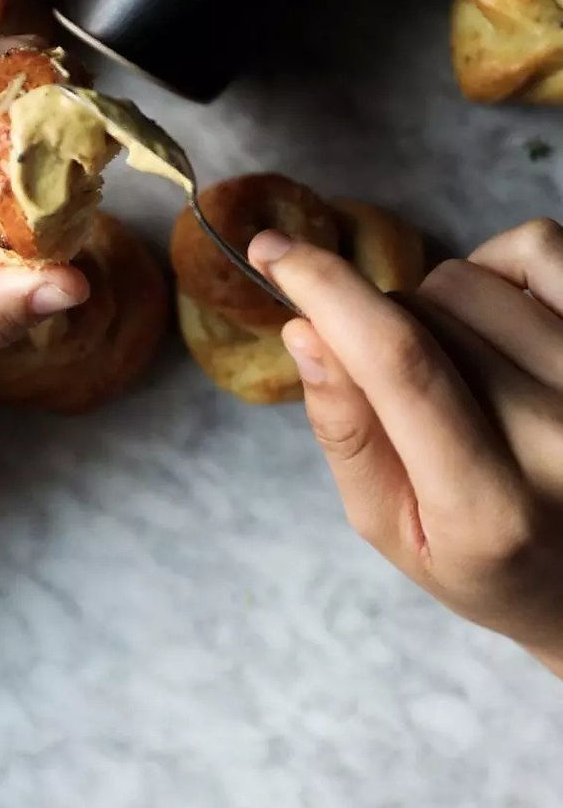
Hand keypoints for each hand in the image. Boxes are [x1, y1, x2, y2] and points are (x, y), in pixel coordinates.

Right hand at [249, 218, 562, 674]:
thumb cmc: (485, 561)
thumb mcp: (390, 526)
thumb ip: (345, 432)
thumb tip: (305, 329)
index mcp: (487, 507)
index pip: (398, 362)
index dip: (326, 291)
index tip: (273, 253)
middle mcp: (562, 438)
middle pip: (420, 312)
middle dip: (377, 327)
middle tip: (403, 390)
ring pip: (464, 279)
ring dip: (433, 308)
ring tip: (457, 366)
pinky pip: (535, 246)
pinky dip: (492, 266)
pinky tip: (494, 320)